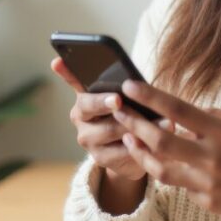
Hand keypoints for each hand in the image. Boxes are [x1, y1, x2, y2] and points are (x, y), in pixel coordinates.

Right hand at [50, 57, 177, 181]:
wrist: (133, 150)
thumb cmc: (131, 114)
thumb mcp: (128, 98)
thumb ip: (124, 89)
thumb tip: (134, 82)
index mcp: (84, 97)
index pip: (72, 80)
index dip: (65, 71)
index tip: (59, 62)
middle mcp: (80, 117)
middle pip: (89, 106)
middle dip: (104, 102)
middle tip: (118, 99)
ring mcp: (88, 139)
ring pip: (110, 130)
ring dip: (135, 125)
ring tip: (161, 120)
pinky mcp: (100, 158)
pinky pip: (120, 151)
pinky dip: (138, 145)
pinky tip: (152, 141)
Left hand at [112, 79, 220, 216]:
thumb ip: (216, 116)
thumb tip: (188, 113)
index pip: (178, 109)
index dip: (151, 97)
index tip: (130, 87)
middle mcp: (211, 157)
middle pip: (160, 140)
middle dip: (135, 124)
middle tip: (120, 112)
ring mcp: (206, 183)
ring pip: (160, 168)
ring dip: (141, 152)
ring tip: (130, 138)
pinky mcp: (206, 201)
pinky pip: (181, 185)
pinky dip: (172, 172)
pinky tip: (166, 162)